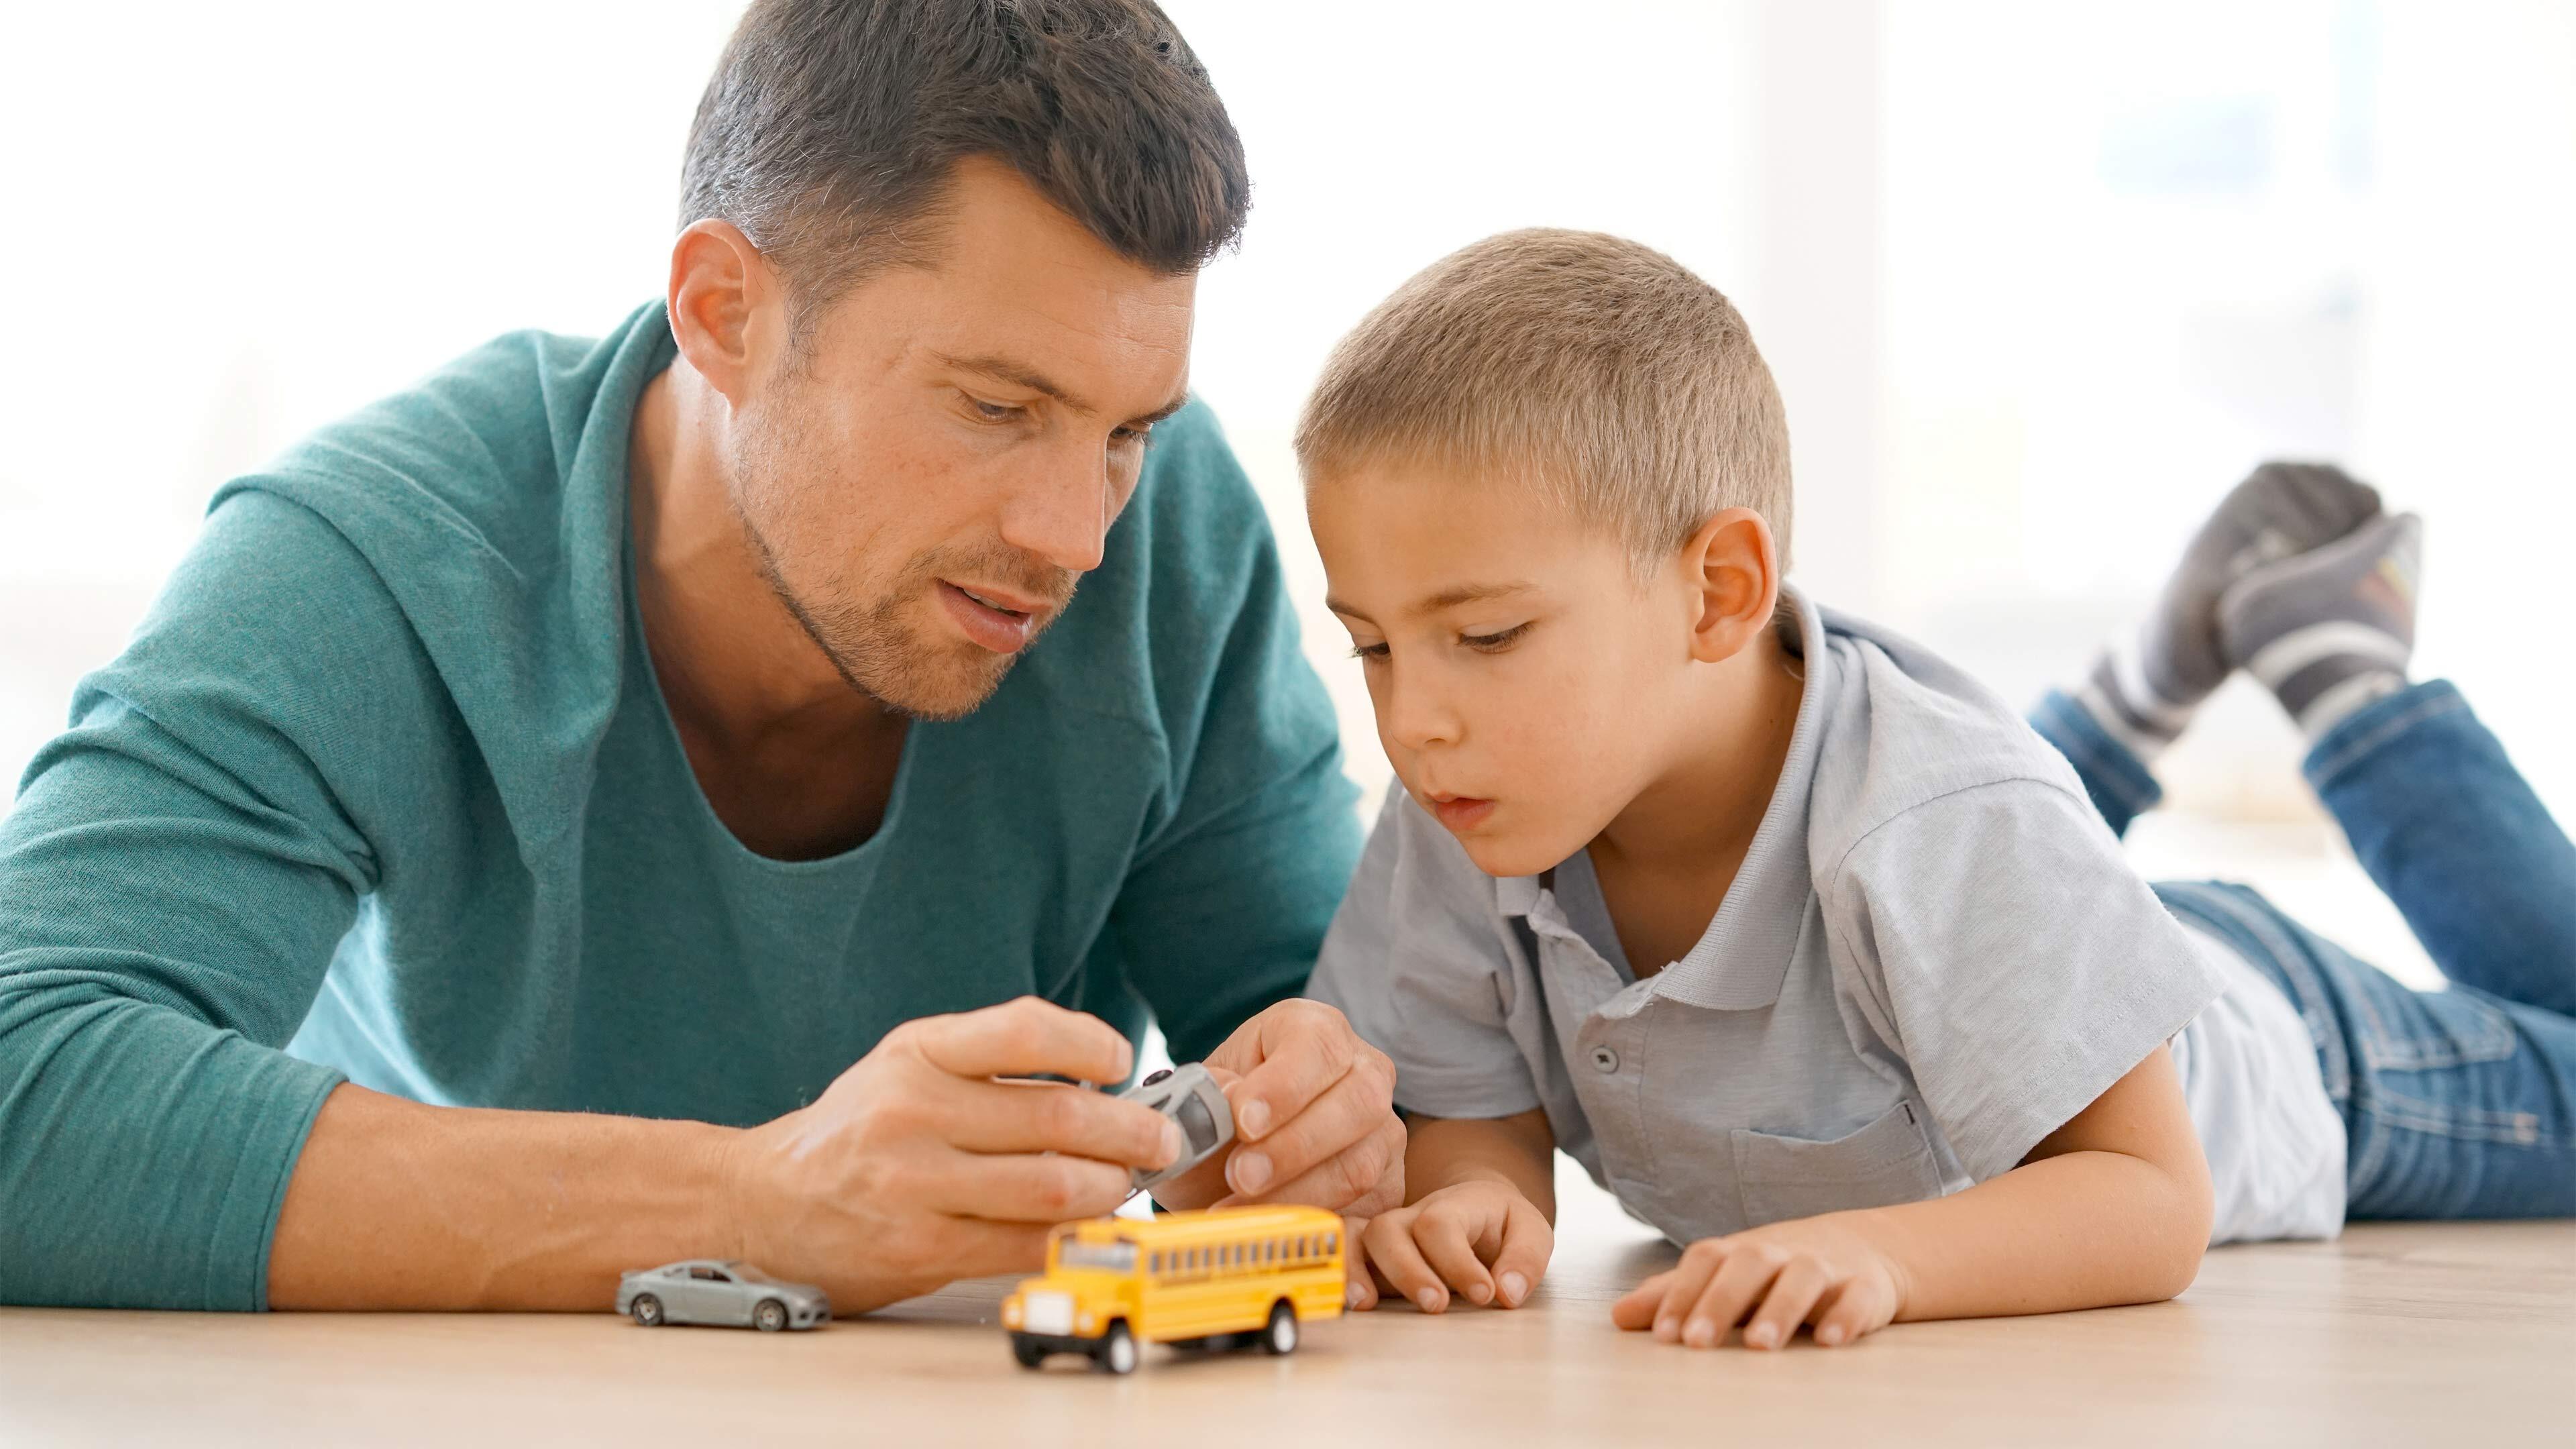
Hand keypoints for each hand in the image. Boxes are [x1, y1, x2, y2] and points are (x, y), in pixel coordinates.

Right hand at [721, 997, 1183, 1313]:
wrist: (762, 1201)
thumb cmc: (858, 1129)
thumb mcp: (907, 1065)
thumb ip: (989, 1062)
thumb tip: (1101, 1082)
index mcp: (917, 1053)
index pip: (1025, 1029)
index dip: (1092, 1043)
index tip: (1122, 1061)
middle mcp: (912, 1112)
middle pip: (1057, 1117)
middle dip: (1129, 1131)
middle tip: (1160, 1140)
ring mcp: (913, 1185)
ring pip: (1051, 1187)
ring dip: (1109, 1189)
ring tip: (1124, 1184)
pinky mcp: (918, 1249)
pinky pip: (1023, 1243)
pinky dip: (1069, 1235)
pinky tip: (1083, 1226)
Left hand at [1149, 998, 1403, 1217]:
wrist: (1227, 1166)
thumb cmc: (1217, 1125)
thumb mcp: (1200, 1104)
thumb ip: (1205, 1103)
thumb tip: (1227, 1104)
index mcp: (1314, 1030)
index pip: (1317, 1046)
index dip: (1284, 1086)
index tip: (1243, 1122)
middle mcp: (1364, 1071)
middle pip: (1357, 1102)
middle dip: (1294, 1147)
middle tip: (1240, 1176)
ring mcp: (1383, 1128)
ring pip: (1362, 1163)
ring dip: (1297, 1194)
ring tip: (1238, 1211)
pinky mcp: (1388, 1183)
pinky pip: (1367, 1210)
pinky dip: (1317, 1228)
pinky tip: (1275, 1237)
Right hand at [1351, 1179, 1551, 1312]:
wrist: (1478, 1210)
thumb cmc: (1502, 1224)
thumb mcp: (1531, 1231)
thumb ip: (1526, 1258)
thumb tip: (1508, 1292)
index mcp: (1454, 1205)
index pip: (1442, 1224)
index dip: (1457, 1261)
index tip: (1485, 1294)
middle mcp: (1413, 1215)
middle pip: (1389, 1229)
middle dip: (1408, 1270)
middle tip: (1437, 1305)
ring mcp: (1388, 1234)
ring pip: (1357, 1236)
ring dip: (1358, 1269)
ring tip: (1368, 1304)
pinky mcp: (1372, 1255)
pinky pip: (1342, 1250)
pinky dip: (1340, 1271)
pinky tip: (1351, 1302)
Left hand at [1611, 1215, 1907, 1349]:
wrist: (1862, 1247)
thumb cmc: (1775, 1269)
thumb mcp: (1725, 1277)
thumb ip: (1673, 1295)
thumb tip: (1617, 1316)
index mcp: (1740, 1250)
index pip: (1705, 1259)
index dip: (1681, 1293)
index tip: (1662, 1335)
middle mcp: (1779, 1252)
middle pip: (1748, 1264)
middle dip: (1720, 1302)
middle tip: (1696, 1344)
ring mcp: (1824, 1267)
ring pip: (1802, 1278)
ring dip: (1779, 1310)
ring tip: (1758, 1346)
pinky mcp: (1864, 1286)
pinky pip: (1857, 1297)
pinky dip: (1845, 1316)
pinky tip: (1830, 1341)